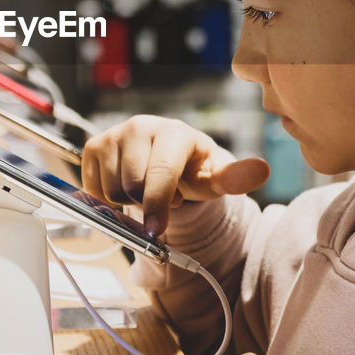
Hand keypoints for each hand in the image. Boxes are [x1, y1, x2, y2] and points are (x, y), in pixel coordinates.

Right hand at [81, 115, 268, 236]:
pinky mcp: (94, 146)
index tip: (156, 229)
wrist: (168, 157)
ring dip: (128, 202)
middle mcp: (141, 126)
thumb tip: (262, 170)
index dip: (158, 203)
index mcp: (174, 132)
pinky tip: (125, 186)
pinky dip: (107, 198)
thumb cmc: (193, 169)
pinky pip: (93, 188)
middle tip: (165, 199)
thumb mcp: (215, 177)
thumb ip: (236, 177)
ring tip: (147, 190)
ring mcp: (114, 134)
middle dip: (148, 203)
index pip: (160, 173)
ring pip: (111, 190)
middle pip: (132, 186)